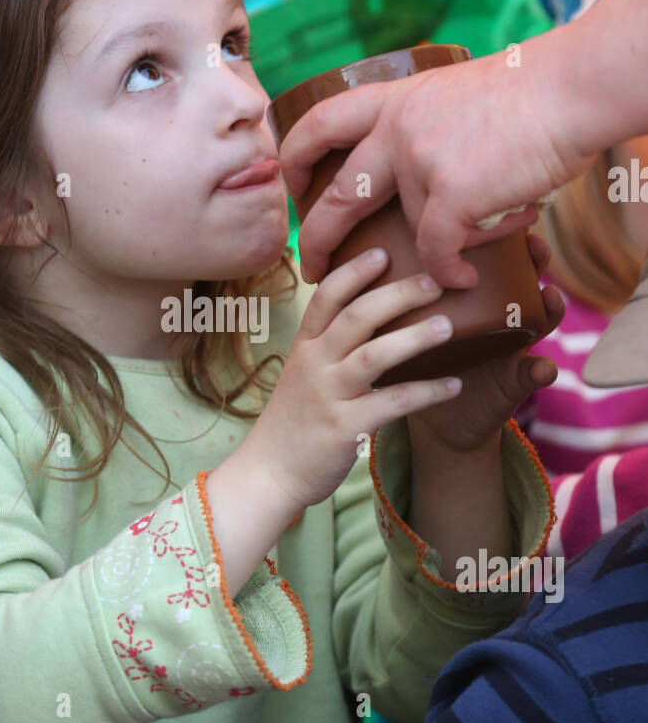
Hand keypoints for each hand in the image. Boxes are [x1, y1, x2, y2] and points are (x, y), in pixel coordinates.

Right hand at [245, 249, 465, 514]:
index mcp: (305, 346)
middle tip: (433, 282)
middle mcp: (314, 364)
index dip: (354, 271)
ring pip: (373, 356)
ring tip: (448, 326)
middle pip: (355, 317)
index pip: (326, 297)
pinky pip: (392, 403)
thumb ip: (330, 346)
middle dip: (396, 295)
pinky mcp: (344, 427)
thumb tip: (372, 316)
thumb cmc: (293, 420)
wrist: (269, 472)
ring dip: (414, 337)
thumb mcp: (302, 373)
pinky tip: (454, 385)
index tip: (384, 251)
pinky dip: (426, 392)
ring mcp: (328, 395)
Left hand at [279, 33, 596, 289]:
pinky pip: (437, 251)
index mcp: (396, 101)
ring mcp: (420, 163)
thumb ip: (432, 125)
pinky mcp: (451, 194)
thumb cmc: (532, 92)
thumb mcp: (458, 93)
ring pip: (405, 229)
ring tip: (438, 268)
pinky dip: (448, 272)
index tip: (290, 183)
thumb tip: (434, 169)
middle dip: (316, 238)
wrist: (569, 88)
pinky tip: (462, 281)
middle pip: (337, 194)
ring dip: (419, 256)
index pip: (322, 121)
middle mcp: (397, 131)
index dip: (296, 154)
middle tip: (310, 266)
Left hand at [405, 233, 563, 456]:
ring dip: (550, 310)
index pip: (492, 265)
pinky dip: (541, 372)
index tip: (499, 222)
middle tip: (537, 246)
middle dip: (536, 265)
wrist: (437, 420)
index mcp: (474, 304)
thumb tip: (374, 254)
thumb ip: (402, 301)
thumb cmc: (420, 366)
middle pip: (524, 285)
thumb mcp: (411, 331)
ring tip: (551, 296)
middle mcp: (500, 323)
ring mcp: (512, 352)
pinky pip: (532, 376)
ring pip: (538, 324)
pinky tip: (545, 368)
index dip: (499, 244)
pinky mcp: (514, 385)